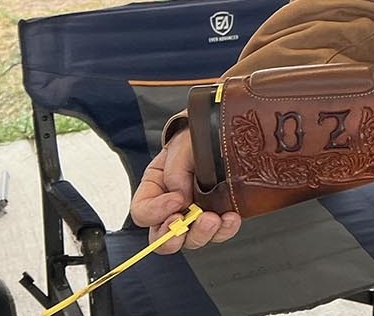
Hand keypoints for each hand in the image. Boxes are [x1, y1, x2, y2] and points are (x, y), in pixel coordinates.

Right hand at [131, 131, 240, 253]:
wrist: (220, 133)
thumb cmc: (194, 140)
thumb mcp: (181, 145)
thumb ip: (176, 169)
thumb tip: (180, 194)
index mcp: (154, 191)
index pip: (142, 213)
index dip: (155, 213)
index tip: (176, 200)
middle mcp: (171, 209)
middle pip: (163, 238)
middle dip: (174, 236)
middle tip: (188, 220)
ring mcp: (195, 215)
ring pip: (191, 240)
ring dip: (201, 234)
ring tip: (214, 219)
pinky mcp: (218, 216)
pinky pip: (219, 233)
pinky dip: (225, 230)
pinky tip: (231, 218)